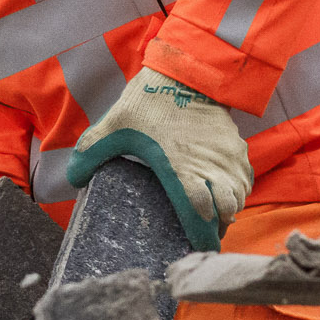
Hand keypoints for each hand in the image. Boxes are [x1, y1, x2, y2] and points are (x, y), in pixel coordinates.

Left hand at [70, 66, 252, 249]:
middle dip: (216, 227)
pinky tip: (223, 192)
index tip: (196, 248)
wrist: (185, 71)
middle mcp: (209, 165)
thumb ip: (90, 153)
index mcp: (179, 166)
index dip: (201, 236)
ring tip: (211, 215)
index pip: (199, 212)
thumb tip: (74, 180)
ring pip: (239, 197)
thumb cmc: (149, 101)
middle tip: (201, 233)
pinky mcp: (236, 146)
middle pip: (226, 211)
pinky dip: (238, 191)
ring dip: (228, 210)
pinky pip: (245, 179)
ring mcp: (226, 156)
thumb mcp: (113, 125)